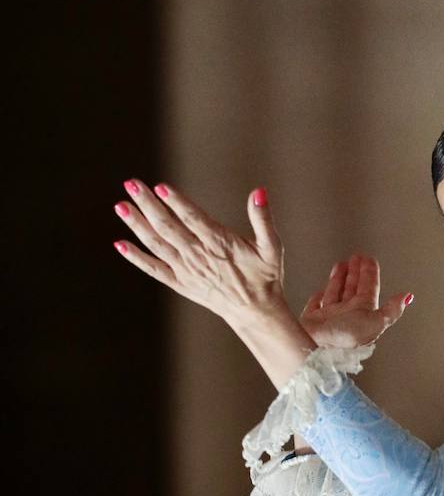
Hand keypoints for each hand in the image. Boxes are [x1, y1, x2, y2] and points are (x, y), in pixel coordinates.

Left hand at [113, 180, 288, 330]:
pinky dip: (137, 258)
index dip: (176, 203)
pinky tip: (120, 244)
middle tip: (131, 183)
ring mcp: (186, 271)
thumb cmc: (265, 276)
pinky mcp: (180, 283)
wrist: (255, 312)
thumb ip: (263, 219)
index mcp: (220, 244)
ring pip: (157, 244)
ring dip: (137, 225)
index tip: (160, 187)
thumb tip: (259, 191)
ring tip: (120, 205)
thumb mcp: (272, 248)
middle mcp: (199, 257)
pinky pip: (154, 269)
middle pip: (168, 227)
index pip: (194, 219)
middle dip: (148, 205)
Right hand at [300, 253, 412, 349]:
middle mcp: (348, 315)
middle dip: (356, 273)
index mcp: (363, 313)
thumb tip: (408, 298)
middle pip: (354, 289)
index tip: (368, 258)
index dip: (369, 272)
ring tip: (342, 264)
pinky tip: (323, 288)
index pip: (369, 288)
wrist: (314, 351)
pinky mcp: (312, 320)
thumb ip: (391, 310)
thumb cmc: (343, 339)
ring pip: (337, 293)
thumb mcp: (374, 323)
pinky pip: (317, 304)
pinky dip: (320, 295)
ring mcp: (330, 317)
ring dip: (340, 279)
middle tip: (356, 257)